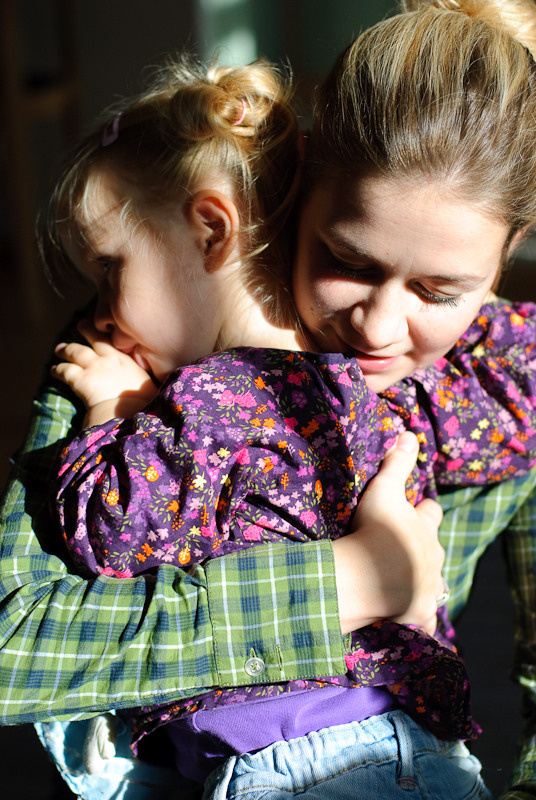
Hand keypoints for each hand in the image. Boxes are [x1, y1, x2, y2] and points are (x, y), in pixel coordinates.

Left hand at [51, 319, 157, 424]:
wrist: (129, 411)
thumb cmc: (143, 403)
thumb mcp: (148, 386)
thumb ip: (142, 379)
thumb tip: (145, 385)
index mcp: (127, 360)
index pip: (116, 342)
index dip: (108, 334)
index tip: (105, 329)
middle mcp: (109, 359)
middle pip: (95, 338)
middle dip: (87, 330)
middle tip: (80, 324)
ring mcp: (94, 367)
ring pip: (75, 351)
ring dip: (66, 349)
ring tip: (59, 349)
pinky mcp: (80, 379)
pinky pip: (65, 370)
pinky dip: (57, 369)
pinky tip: (53, 370)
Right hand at [333, 431, 443, 635]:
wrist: (370, 577)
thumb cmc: (376, 531)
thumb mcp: (384, 491)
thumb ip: (396, 463)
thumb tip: (408, 435)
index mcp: (425, 529)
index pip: (431, 513)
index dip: (422, 510)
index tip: (412, 509)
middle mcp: (432, 558)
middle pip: (434, 549)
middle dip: (422, 547)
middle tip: (400, 547)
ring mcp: (427, 588)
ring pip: (432, 583)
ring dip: (421, 580)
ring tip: (404, 581)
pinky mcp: (419, 614)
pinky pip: (423, 618)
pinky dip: (417, 617)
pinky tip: (408, 618)